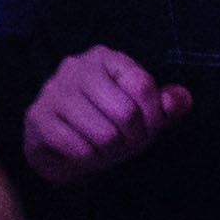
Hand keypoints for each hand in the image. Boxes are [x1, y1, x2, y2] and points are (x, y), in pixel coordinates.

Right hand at [17, 43, 190, 187]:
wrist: (59, 148)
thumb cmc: (105, 125)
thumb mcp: (141, 116)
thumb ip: (165, 107)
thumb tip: (183, 99)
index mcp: (105, 58)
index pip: (142, 85)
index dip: (153, 117)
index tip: (149, 131)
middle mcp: (76, 67)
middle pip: (126, 112)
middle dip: (132, 140)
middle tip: (124, 147)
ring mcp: (53, 91)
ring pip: (103, 134)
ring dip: (110, 154)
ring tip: (102, 152)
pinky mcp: (37, 118)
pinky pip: (78, 148)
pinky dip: (88, 161)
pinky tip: (82, 155)